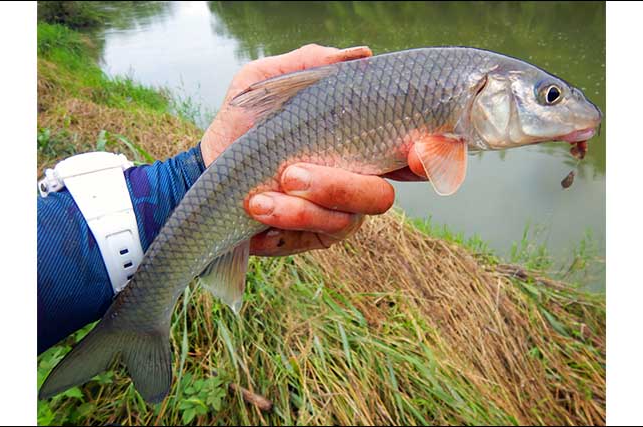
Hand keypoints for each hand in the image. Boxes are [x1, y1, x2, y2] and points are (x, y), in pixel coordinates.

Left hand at [201, 44, 425, 255]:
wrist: (209, 169)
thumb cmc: (243, 123)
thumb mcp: (266, 83)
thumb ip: (310, 65)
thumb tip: (361, 55)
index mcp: (358, 141)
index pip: (413, 150)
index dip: (433, 153)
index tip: (418, 150)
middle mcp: (358, 178)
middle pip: (383, 195)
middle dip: (342, 187)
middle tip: (292, 173)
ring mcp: (340, 211)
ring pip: (349, 217)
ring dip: (302, 205)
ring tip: (257, 196)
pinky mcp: (316, 236)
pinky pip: (318, 233)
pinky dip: (287, 219)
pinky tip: (256, 208)